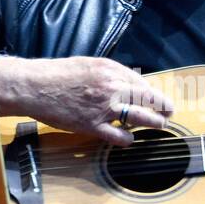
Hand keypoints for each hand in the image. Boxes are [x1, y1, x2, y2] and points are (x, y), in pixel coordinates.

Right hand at [0, 56, 174, 146]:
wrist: (35, 86)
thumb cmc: (58, 74)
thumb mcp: (89, 64)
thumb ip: (110, 73)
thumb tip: (128, 83)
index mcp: (111, 71)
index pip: (142, 84)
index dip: (155, 94)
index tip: (160, 99)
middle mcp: (111, 88)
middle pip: (147, 100)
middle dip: (163, 108)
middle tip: (169, 113)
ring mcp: (103, 108)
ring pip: (140, 118)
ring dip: (154, 123)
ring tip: (160, 125)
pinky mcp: (92, 126)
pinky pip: (118, 136)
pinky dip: (128, 139)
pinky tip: (129, 139)